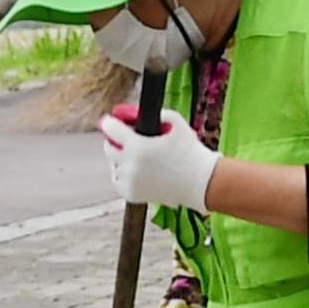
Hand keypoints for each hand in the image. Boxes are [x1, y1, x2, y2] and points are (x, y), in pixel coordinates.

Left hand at [101, 102, 219, 210]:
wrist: (200, 182)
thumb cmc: (189, 150)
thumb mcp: (174, 122)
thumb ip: (147, 114)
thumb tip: (125, 112)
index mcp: (138, 146)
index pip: (110, 128)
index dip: (110, 122)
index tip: (111, 121)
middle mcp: (130, 165)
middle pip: (108, 147)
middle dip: (116, 141)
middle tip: (129, 140)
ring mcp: (129, 182)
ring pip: (114, 165)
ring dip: (122, 159)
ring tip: (140, 157)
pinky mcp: (131, 194)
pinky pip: (119, 180)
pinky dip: (125, 175)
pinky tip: (140, 170)